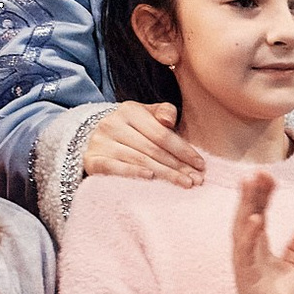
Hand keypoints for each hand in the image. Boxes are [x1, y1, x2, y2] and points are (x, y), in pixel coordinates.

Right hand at [84, 101, 206, 186]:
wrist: (96, 137)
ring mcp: (100, 142)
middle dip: (178, 166)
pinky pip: (114, 168)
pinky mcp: (92, 160)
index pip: (162, 134)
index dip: (183, 150)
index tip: (201, 165)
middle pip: (153, 149)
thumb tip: (169, 120)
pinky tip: (150, 177)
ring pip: (139, 160)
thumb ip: (164, 112)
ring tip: (184, 183)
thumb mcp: (147, 114)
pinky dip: (132, 172)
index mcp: (130, 110)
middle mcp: (112, 124)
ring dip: (165, 174)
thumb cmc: (132, 128)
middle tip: (196, 180)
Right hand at [231, 171, 293, 293]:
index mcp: (258, 245)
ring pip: (242, 226)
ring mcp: (245, 259)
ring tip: (250, 184)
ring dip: (246, 204)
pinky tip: (255, 217)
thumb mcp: (292, 269)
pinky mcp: (246, 272)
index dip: (262, 195)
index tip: (268, 175)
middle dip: (251, 193)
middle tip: (257, 171)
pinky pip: (246, 249)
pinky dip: (249, 233)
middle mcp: (248, 248)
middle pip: (247, 213)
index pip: (259, 213)